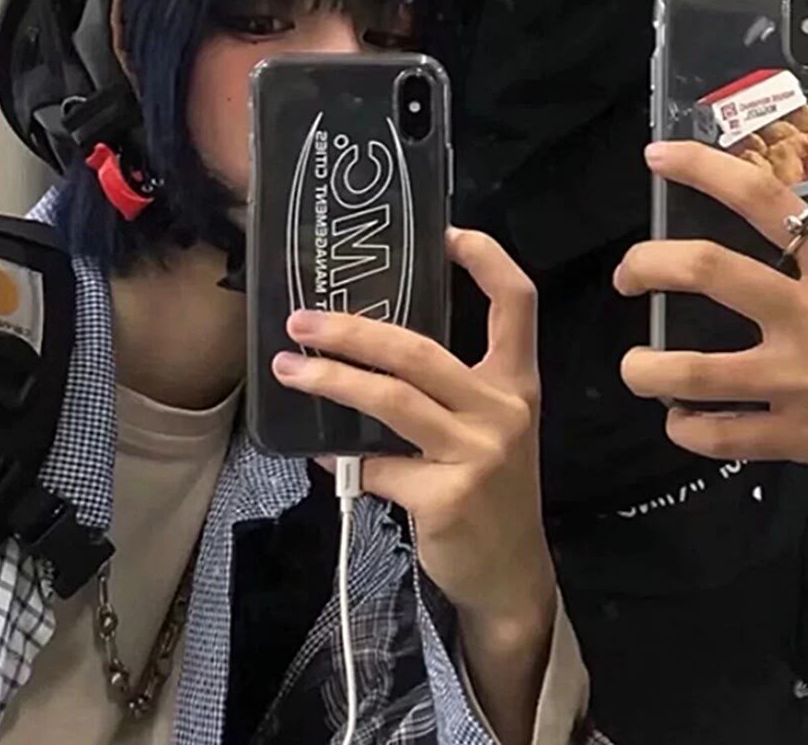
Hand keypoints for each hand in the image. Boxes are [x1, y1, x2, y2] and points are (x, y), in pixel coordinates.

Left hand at [273, 228, 554, 742]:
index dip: (485, 257)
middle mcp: (504, 408)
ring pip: (391, 399)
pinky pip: (378, 465)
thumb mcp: (487, 431)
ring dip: (331, 381)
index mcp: (517, 381)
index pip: (517, 300)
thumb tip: (362, 360)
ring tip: (289, 369)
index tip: (443, 232)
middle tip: (303, 320)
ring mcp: (477, 452)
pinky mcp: (447, 495)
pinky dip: (344, 457)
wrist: (511, 576)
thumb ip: (444, 394)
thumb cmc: (493, 492)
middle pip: (421, 350)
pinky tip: (322, 453)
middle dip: (354, 330)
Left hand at [616, 141, 807, 498]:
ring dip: (644, 368)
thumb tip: (774, 249)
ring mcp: (802, 382)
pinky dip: (686, 430)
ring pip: (692, 370)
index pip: (764, 196)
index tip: (656, 156)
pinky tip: (679, 422)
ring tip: (634, 367)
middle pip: (705, 271)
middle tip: (625, 275)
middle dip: (645, 265)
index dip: (700, 167)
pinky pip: (721, 438)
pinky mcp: (803, 440)